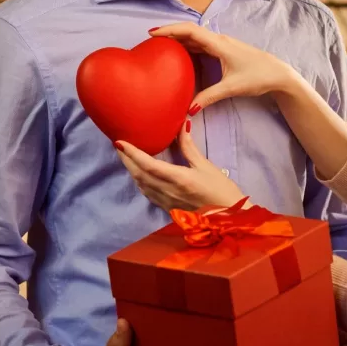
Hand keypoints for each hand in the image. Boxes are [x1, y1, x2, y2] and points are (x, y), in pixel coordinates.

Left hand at [116, 120, 245, 211]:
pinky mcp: (167, 208)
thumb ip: (189, 147)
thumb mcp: (206, 166)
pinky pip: (147, 193)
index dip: (132, 153)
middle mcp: (168, 192)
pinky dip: (139, 180)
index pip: (148, 165)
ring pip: (141, 184)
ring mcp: (166, 202)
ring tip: (125, 156)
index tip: (119, 141)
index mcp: (179, 179)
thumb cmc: (221, 191)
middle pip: (139, 174)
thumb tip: (181, 126)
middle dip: (126, 159)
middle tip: (118, 144)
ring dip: (130, 169)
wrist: (228, 219)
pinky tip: (139, 173)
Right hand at [149, 24, 296, 113]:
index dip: (170, 30)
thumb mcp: (232, 88)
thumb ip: (209, 97)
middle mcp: (218, 40)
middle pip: (189, 31)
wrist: (278, 74)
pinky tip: (180, 54)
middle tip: (150, 40)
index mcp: (219, 44)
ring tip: (160, 46)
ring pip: (195, 38)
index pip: (190, 31)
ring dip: (178, 39)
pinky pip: (201, 45)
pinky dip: (188, 47)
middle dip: (170, 33)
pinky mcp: (224, 51)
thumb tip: (189, 110)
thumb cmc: (258, 77)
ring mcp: (221, 45)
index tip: (153, 33)